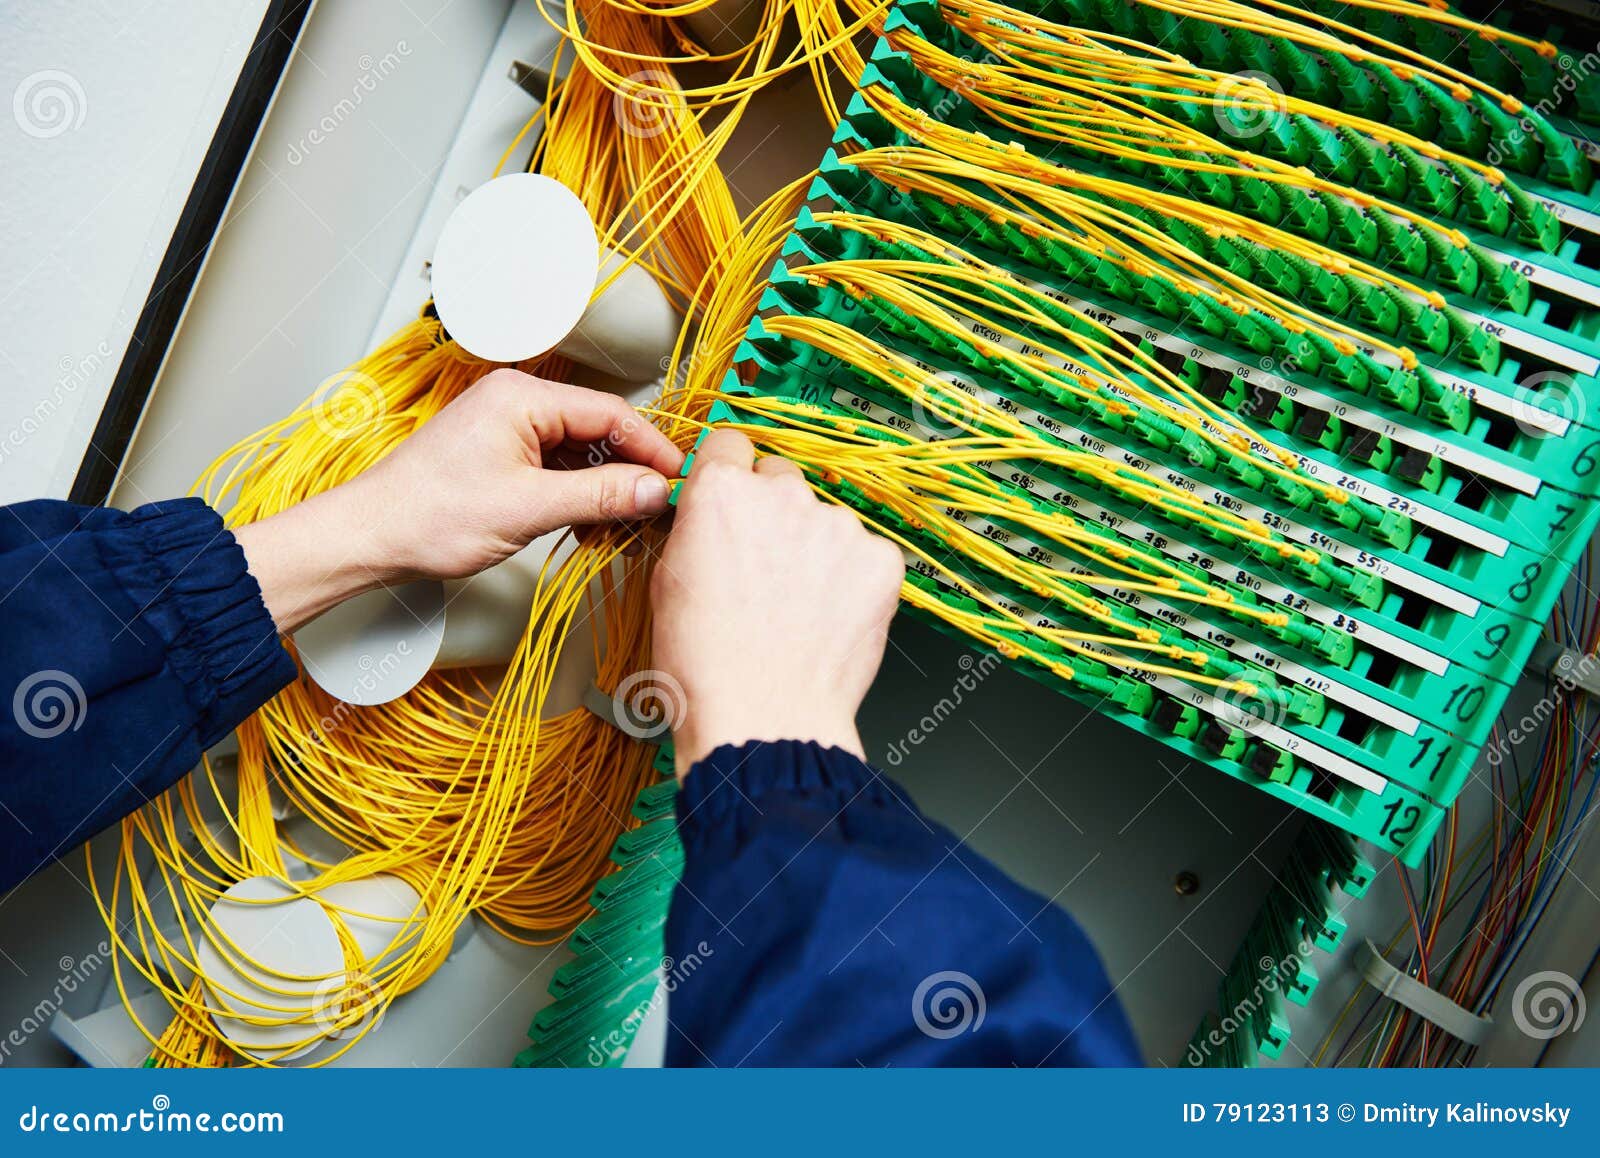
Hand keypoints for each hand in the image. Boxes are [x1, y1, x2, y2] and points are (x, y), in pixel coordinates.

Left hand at [236, 369, 683, 631]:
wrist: (372, 535)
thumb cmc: (432, 515)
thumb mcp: (530, 507)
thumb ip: (600, 495)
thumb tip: (656, 490)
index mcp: (523, 397)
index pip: (611, 413)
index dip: (652, 448)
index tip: (680, 480)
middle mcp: (517, 401)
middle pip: (600, 430)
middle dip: (631, 470)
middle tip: (661, 507)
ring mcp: (508, 427)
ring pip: (581, 451)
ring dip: (605, 487)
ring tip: (626, 524)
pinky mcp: (501, 453)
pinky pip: (557, 466)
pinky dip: (579, 494)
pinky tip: (591, 525)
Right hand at [650, 429, 904, 777]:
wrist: (764, 719)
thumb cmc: (706, 667)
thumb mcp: (666, 583)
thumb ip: (696, 530)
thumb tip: (710, 518)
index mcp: (722, 493)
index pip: (731, 444)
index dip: (730, 475)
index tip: (735, 497)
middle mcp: (783, 495)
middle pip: (782, 478)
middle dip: (774, 514)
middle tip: (765, 571)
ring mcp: (838, 526)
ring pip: (826, 520)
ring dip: (816, 550)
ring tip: (797, 609)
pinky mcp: (881, 561)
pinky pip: (866, 555)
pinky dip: (852, 581)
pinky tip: (829, 619)